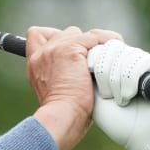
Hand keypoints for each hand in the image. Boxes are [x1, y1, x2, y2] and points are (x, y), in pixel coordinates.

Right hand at [26, 26, 122, 149]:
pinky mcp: (71, 50)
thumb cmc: (64, 114)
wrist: (63, 116)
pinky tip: (113, 51)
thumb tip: (85, 74)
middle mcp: (41, 54)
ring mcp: (54, 49)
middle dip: (78, 43)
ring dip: (92, 43)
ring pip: (78, 33)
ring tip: (103, 58)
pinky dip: (106, 41)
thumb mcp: (56, 94)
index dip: (53, 37)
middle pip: (62, 33)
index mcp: (35, 65)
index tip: (69, 51)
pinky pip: (94, 37)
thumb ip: (62, 78)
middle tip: (91, 60)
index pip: (37, 36)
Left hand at [87, 40, 149, 149]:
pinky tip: (129, 96)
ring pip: (124, 54)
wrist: (146, 139)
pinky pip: (140, 61)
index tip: (90, 81)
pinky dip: (130, 80)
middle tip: (107, 96)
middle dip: (103, 72)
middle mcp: (131, 61)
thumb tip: (89, 48)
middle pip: (110, 48)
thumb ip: (91, 71)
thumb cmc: (119, 122)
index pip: (99, 47)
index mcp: (114, 66)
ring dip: (116, 80)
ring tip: (120, 100)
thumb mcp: (94, 95)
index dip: (93, 61)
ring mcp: (148, 62)